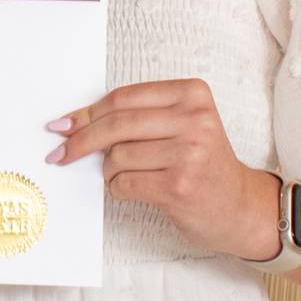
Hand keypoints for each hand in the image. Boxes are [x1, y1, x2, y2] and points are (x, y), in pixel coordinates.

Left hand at [46, 79, 279, 260]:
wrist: (240, 207)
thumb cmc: (202, 164)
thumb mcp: (181, 126)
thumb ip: (138, 118)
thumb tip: (73, 124)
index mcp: (192, 94)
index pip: (124, 98)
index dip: (87, 113)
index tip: (63, 126)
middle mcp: (195, 119)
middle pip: (116, 124)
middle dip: (81, 141)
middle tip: (60, 153)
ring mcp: (189, 153)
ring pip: (118, 156)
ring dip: (108, 170)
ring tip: (123, 176)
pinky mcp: (179, 186)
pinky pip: (125, 183)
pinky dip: (117, 188)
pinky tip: (129, 189)